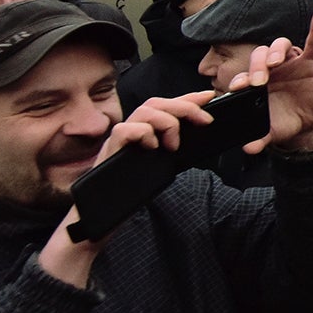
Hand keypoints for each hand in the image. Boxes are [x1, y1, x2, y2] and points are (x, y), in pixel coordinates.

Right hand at [40, 92, 219, 285]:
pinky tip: (153, 148)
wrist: (103, 216)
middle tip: (205, 121)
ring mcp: (118, 140)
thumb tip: (198, 135)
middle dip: (185, 106)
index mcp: (143, 133)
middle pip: (155, 103)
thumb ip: (173, 148)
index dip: (187, 98)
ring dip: (166, 123)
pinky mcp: (108, 151)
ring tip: (173, 145)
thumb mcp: (161, 166)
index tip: (210, 97)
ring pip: (143, 111)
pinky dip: (143, 134)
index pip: (165, 106)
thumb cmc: (130, 193)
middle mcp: (130, 132)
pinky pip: (124, 130)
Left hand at [226, 8, 312, 153]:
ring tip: (277, 61)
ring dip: (276, 50)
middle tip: (259, 81)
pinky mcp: (309, 62)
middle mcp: (272, 70)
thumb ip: (260, 138)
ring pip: (280, 46)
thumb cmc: (286, 122)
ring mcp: (290, 63)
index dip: (241, 78)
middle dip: (258, 66)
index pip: (246, 74)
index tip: (239, 87)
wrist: (309, 123)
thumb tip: (248, 149)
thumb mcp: (272, 131)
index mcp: (258, 84)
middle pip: (260, 55)